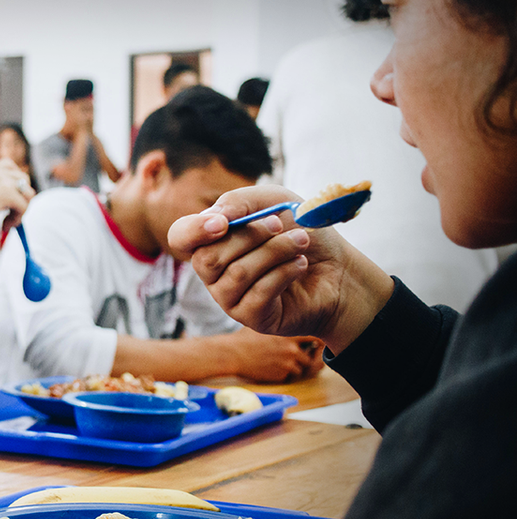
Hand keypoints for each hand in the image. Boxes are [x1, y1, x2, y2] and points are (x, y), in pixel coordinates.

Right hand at [0, 158, 34, 225]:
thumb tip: (14, 203)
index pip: (10, 167)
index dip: (16, 183)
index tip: (11, 200)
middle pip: (23, 178)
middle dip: (22, 197)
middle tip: (12, 214)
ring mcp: (1, 180)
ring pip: (28, 192)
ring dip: (22, 209)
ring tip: (8, 222)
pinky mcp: (6, 192)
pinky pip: (23, 205)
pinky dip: (18, 218)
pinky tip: (5, 226)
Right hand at [167, 185, 392, 352]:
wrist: (338, 267)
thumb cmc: (300, 230)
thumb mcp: (273, 201)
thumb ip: (240, 201)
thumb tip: (215, 217)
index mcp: (211, 242)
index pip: (180, 238)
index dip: (194, 231)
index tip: (223, 222)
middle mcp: (213, 273)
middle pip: (208, 258)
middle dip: (250, 236)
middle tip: (281, 225)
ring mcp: (229, 298)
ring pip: (237, 274)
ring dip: (275, 251)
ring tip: (301, 242)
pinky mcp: (252, 317)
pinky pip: (259, 293)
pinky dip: (285, 272)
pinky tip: (301, 265)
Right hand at [220, 329, 324, 382]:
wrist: (232, 354)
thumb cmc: (244, 338)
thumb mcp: (264, 326)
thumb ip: (281, 327)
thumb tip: (291, 325)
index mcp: (290, 335)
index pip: (315, 339)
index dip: (315, 343)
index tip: (311, 346)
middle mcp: (292, 350)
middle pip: (310, 358)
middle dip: (305, 359)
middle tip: (295, 358)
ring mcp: (287, 364)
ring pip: (300, 370)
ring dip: (293, 368)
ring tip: (278, 363)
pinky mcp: (280, 376)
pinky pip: (288, 377)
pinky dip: (282, 375)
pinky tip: (270, 368)